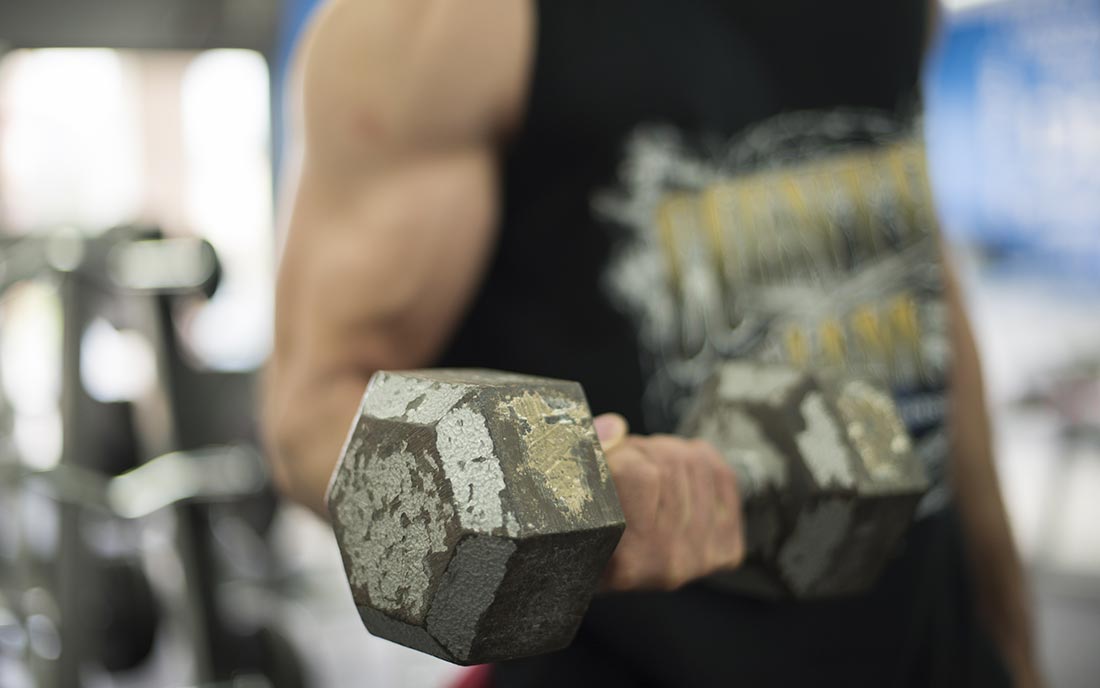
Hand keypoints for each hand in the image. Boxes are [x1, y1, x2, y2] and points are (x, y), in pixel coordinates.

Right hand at [594, 413, 744, 590]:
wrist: (609, 577)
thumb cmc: (588, 537)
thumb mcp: (576, 500)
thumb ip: (593, 458)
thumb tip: (616, 427)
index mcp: (625, 559)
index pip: (635, 472)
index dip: (618, 453)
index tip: (608, 459)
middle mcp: (667, 562)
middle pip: (670, 462)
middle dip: (644, 449)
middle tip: (628, 461)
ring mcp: (701, 557)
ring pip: (696, 463)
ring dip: (669, 454)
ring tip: (649, 470)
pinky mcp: (724, 550)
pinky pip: (723, 477)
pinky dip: (703, 462)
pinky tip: (681, 475)